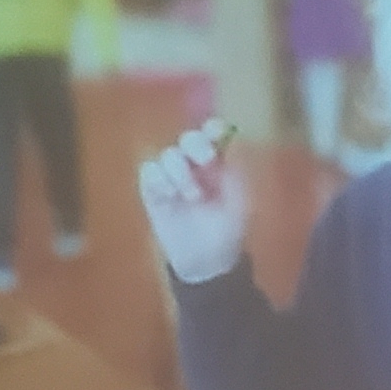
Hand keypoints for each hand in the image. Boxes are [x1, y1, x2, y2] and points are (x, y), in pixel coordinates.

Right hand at [137, 120, 251, 283]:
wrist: (206, 260)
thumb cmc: (228, 229)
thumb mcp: (241, 200)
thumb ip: (235, 170)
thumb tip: (233, 138)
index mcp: (219, 163)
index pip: (213, 133)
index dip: (213, 129)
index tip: (216, 135)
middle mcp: (194, 164)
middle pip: (188, 138)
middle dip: (195, 145)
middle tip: (205, 161)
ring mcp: (172, 176)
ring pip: (168, 154)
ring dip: (179, 171)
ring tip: (191, 197)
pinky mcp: (152, 190)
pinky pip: (149, 170)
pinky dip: (158, 179)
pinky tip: (169, 196)